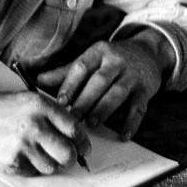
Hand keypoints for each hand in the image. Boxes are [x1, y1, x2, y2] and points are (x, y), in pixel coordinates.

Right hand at [0, 90, 89, 175]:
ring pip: (52, 167)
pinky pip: (33, 172)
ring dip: (47, 163)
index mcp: (41, 106)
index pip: (75, 129)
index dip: (83, 142)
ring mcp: (23, 146)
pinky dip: (31, 167)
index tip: (83, 148)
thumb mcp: (28, 100)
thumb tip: (76, 135)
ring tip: (33, 151)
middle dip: (69, 158)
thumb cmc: (1, 109)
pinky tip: (20, 154)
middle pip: (68, 154)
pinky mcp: (13, 162)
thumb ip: (52, 114)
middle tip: (63, 155)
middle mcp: (35, 125)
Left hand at [36, 34, 169, 139]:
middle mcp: (116, 61)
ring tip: (92, 123)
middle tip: (73, 117)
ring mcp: (133, 75)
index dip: (70, 84)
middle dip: (85, 99)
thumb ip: (66, 72)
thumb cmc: (111, 59)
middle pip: (100, 80)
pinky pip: (139, 108)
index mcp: (98, 52)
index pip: (82, 66)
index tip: (60, 101)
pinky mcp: (146, 90)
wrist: (148, 52)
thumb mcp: (91, 59)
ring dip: (104, 109)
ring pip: (118, 93)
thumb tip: (38, 80)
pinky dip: (131, 123)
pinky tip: (122, 135)